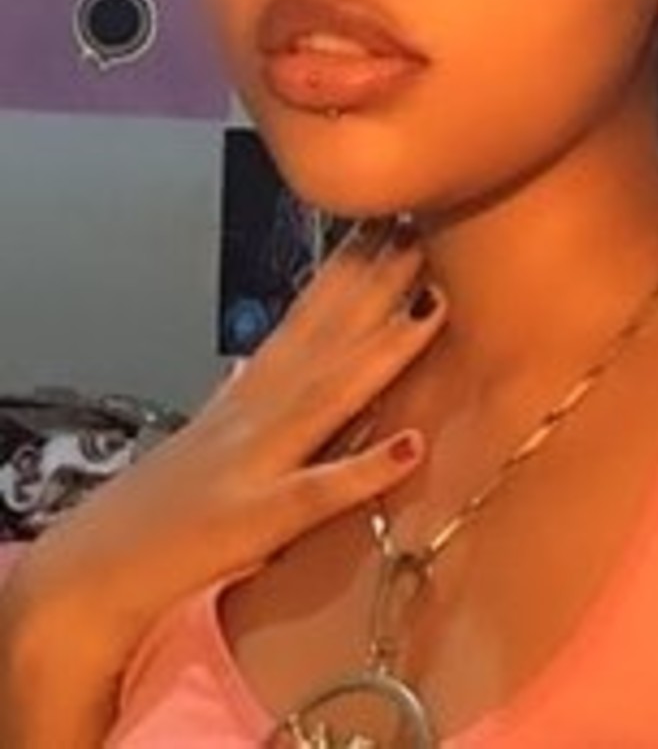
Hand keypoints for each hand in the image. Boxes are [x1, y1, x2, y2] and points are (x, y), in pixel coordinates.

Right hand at [0, 223, 446, 744]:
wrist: (93, 569)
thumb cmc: (163, 501)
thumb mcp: (211, 433)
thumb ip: (240, 393)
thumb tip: (252, 360)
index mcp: (254, 391)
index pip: (308, 314)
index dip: (350, 265)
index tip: (390, 217)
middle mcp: (258, 410)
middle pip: (327, 335)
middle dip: (377, 280)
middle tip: (421, 222)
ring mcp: (258, 460)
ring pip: (330, 394)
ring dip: (384, 350)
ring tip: (434, 306)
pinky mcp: (258, 519)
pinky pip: (318, 492)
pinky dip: (364, 470)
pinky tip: (412, 446)